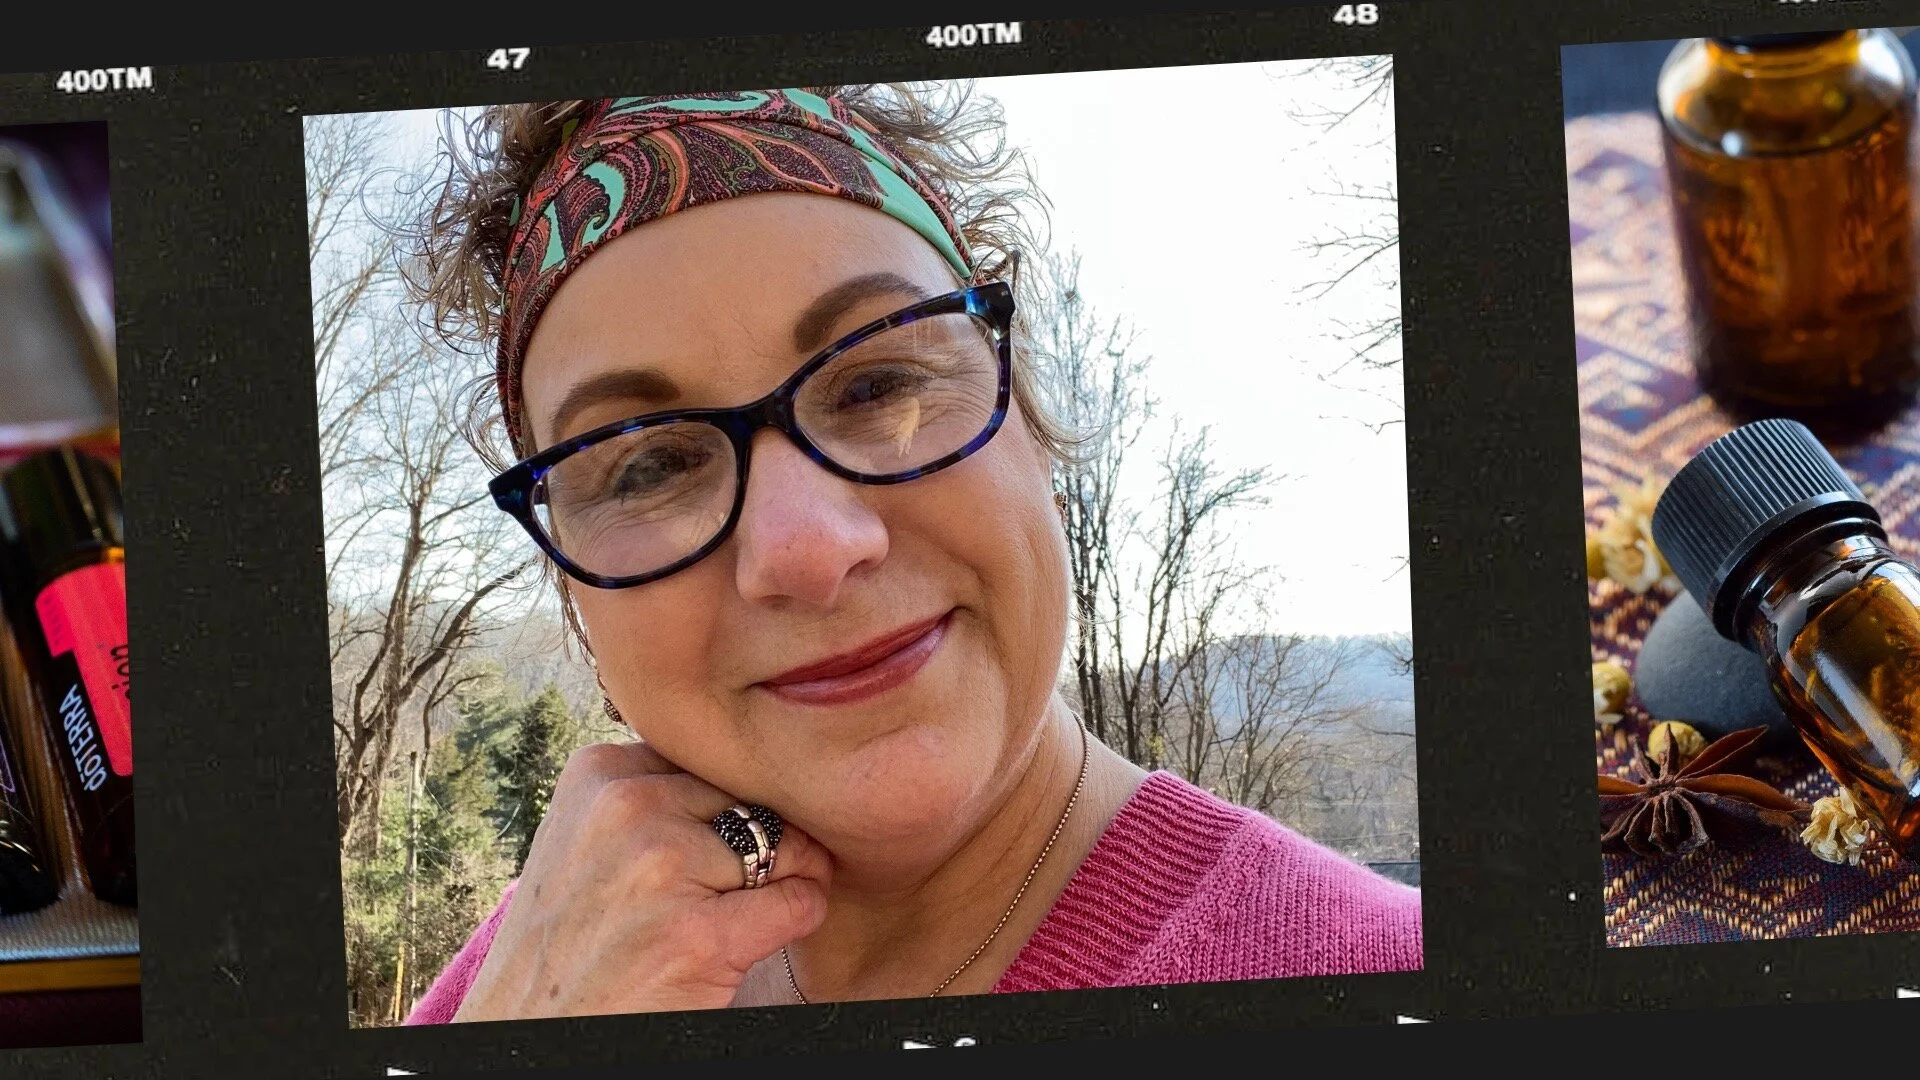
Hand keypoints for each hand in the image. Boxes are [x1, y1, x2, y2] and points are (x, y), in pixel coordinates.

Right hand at [452, 740, 830, 1019]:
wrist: (531, 1035)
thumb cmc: (569, 937)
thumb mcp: (587, 837)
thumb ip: (653, 791)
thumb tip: (751, 764)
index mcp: (599, 773)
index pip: (711, 760)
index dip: (723, 808)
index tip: (705, 848)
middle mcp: (628, 809)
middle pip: (752, 798)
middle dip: (759, 843)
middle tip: (723, 892)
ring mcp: (663, 870)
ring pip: (784, 847)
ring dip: (782, 882)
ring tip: (732, 917)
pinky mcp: (699, 936)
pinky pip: (798, 902)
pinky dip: (797, 918)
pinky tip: (755, 941)